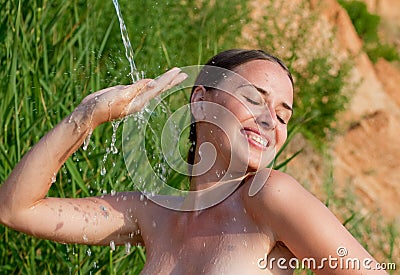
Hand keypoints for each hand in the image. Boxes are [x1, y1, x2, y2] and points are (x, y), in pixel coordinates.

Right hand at [72, 67, 186, 128]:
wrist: (90, 113)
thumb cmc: (103, 106)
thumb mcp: (120, 95)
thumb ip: (136, 88)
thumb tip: (152, 82)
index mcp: (139, 101)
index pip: (158, 87)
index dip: (168, 78)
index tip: (178, 71)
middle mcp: (139, 100)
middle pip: (159, 88)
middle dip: (171, 81)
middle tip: (183, 74)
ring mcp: (133, 97)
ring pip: (152, 87)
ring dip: (163, 81)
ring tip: (172, 76)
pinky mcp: (126, 94)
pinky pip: (142, 86)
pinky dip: (150, 83)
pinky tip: (153, 81)